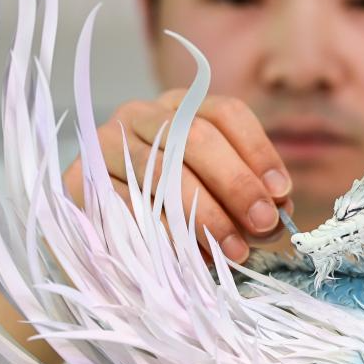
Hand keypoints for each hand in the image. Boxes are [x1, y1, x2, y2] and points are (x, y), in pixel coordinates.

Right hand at [62, 90, 292, 262]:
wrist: (101, 235)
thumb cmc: (170, 210)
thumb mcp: (214, 193)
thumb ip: (246, 197)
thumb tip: (279, 209)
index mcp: (182, 107)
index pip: (226, 114)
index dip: (258, 152)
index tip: (281, 193)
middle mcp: (142, 115)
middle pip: (195, 136)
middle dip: (236, 184)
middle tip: (263, 225)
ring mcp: (107, 142)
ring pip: (163, 170)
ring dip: (206, 215)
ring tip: (235, 251)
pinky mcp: (82, 179)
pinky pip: (129, 204)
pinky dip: (165, 233)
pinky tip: (191, 255)